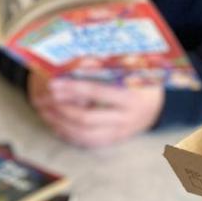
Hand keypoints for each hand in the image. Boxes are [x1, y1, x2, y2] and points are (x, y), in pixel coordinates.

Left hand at [28, 73, 164, 147]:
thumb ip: (108, 63)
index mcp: (133, 96)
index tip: (53, 83)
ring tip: (44, 110)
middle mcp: (127, 118)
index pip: (98, 92)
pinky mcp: (114, 141)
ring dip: (60, 123)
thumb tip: (79, 59)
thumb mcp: (132, 67)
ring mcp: (120, 133)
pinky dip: (68, 134)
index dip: (74, 88)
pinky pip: (87, 142)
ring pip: (83, 134)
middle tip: (43, 99)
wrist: (158, 105)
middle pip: (87, 118)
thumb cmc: (140, 79)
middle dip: (61, 108)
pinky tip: (55, 123)